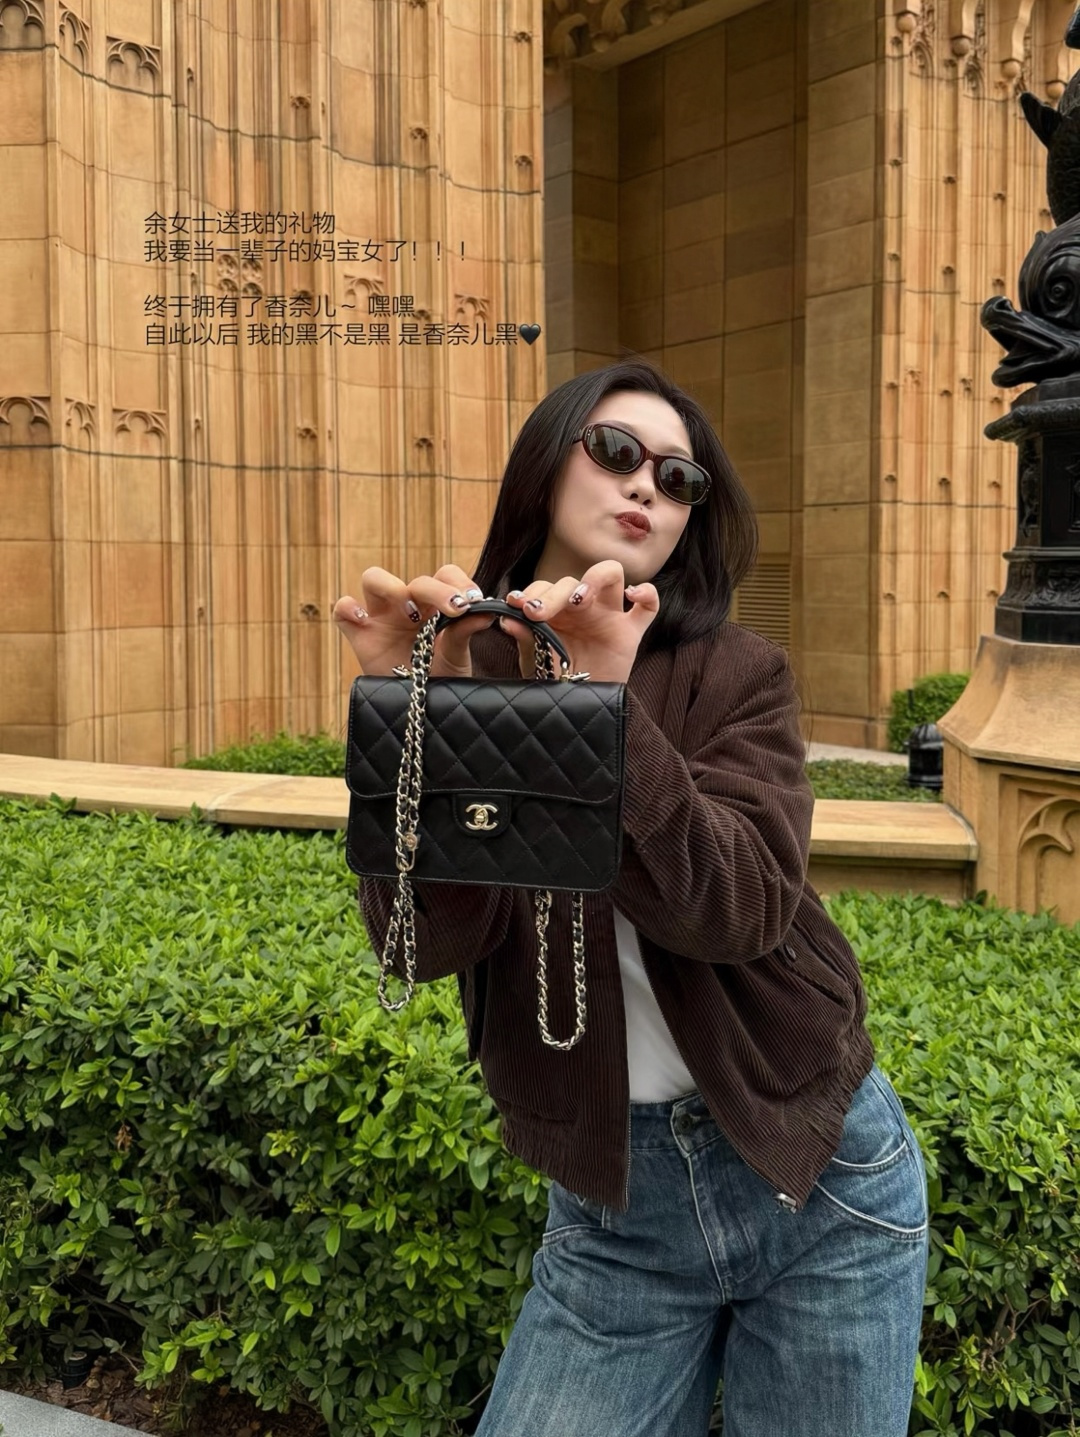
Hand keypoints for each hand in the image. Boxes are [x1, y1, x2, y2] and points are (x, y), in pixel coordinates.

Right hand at [333, 565, 496, 677]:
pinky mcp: (360, 636)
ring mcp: (381, 618)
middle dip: (435, 590)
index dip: (458, 582)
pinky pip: (342, 610)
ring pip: (373, 579)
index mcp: (435, 606)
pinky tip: (364, 620)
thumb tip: (486, 612)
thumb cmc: (440, 680)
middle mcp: (408, 606)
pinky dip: (348, 607)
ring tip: (410, 614)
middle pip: (415, 580)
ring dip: (391, 587)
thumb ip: (465, 633)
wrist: (421, 712)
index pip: (444, 576)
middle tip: (454, 608)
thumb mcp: (456, 657)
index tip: (472, 601)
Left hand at [498, 560, 658, 682]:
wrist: (577, 712)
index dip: (532, 592)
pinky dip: (647, 593)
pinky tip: (633, 595)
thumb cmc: (556, 682)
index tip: (517, 605)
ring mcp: (608, 617)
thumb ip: (525, 638)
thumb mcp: (535, 661)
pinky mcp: (630, 634)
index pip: (546, 586)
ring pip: (611, 575)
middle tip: (537, 611)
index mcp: (556, 611)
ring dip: (593, 578)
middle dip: (553, 592)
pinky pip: (649, 606)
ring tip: (577, 600)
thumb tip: (508, 619)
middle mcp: (582, 608)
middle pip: (572, 581)